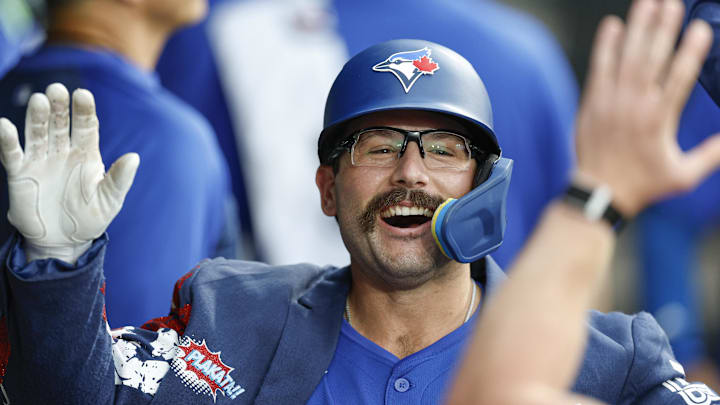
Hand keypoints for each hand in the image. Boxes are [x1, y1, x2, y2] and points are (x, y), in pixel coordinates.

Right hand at [0, 83, 138, 263]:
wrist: (65, 243)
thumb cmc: (91, 218)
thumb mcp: (111, 200)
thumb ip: (120, 179)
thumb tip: (135, 157)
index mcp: (87, 154)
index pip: (86, 126)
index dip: (84, 111)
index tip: (83, 94)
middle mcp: (63, 152)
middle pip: (60, 124)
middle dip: (59, 107)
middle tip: (57, 89)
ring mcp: (41, 161)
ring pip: (38, 133)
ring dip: (37, 117)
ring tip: (39, 100)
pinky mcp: (21, 174)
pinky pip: (13, 154)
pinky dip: (7, 140)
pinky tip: (4, 125)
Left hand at [575, 0, 719, 217]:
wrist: (600, 192)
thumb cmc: (642, 185)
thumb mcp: (683, 175)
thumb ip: (711, 154)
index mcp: (660, 119)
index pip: (680, 77)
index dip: (691, 51)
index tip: (700, 29)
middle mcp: (635, 105)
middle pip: (652, 58)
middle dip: (663, 28)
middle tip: (671, 3)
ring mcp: (611, 102)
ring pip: (626, 58)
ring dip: (637, 28)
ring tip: (647, 3)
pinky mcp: (592, 103)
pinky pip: (599, 68)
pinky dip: (605, 46)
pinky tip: (611, 25)